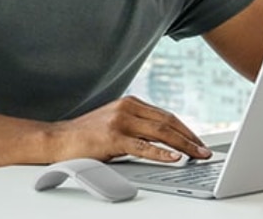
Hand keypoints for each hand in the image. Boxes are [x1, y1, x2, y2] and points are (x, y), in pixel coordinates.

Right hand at [49, 96, 211, 163]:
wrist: (57, 139)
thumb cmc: (87, 136)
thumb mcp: (116, 123)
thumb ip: (137, 125)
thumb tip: (166, 139)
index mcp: (131, 103)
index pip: (167, 116)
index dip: (186, 130)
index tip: (199, 141)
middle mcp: (128, 108)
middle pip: (168, 123)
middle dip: (190, 138)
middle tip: (205, 151)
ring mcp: (120, 121)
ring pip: (161, 133)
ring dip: (183, 145)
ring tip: (197, 155)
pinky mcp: (112, 137)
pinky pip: (143, 147)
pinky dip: (161, 153)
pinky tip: (175, 158)